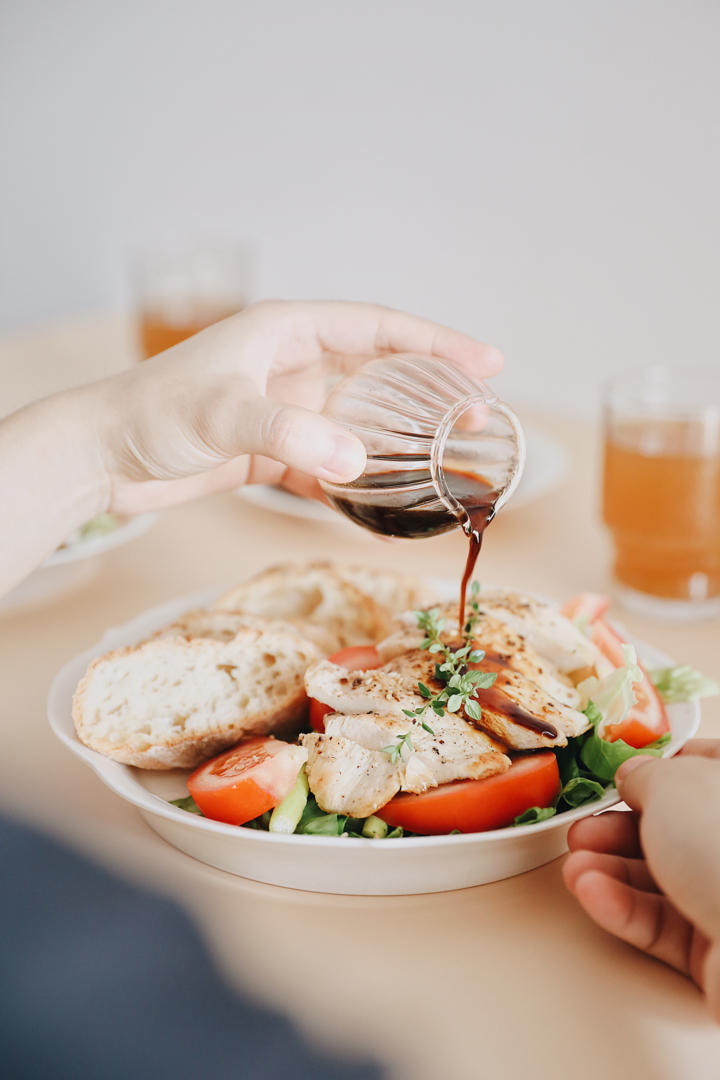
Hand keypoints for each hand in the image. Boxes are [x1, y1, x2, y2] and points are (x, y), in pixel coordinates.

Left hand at [0, 299, 501, 594]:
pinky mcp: (271, 448)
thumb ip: (290, 431)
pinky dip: (355, 479)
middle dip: (430, 391)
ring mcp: (284, 407)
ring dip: (398, 440)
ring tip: (444, 460)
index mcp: (287, 331)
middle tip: (478, 418)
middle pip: (379, 371)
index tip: (488, 362)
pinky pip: (329, 460)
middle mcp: (292, 364)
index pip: (378, 326)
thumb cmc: (152, 414)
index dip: (436, 340)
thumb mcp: (222, 413)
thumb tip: (358, 462)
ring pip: (359, 419)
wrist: (103, 457)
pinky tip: (380, 502)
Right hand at [563, 741, 719, 1020]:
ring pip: (663, 879)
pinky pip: (663, 923)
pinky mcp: (718, 948)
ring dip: (610, 872)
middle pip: (675, 829)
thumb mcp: (673, 785)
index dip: (664, 765)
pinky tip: (592, 893)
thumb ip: (645, 775)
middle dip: (618, 830)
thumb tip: (633, 776)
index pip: (708, 767)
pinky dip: (623, 908)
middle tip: (583, 831)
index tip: (623, 772)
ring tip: (575, 869)